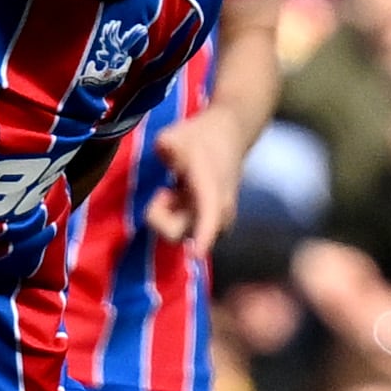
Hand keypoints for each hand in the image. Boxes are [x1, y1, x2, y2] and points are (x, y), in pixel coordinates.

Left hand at [148, 99, 244, 248]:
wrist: (229, 136)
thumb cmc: (202, 137)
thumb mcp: (176, 136)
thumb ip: (166, 147)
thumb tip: (165, 153)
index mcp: (211, 191)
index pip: (209, 218)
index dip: (203, 237)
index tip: (195, 254)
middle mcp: (218, 213)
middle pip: (177, 234)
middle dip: (160, 218)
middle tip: (164, 191)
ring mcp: (216, 222)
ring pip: (179, 234)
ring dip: (168, 217)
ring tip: (174, 191)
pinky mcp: (212, 225)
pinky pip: (184, 231)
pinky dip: (175, 217)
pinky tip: (180, 197)